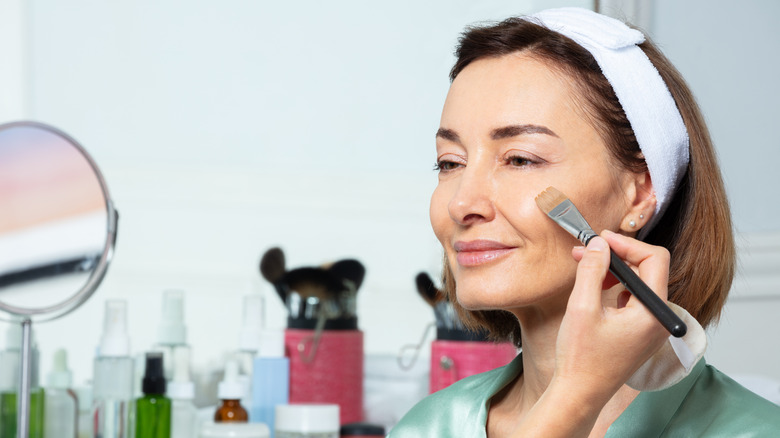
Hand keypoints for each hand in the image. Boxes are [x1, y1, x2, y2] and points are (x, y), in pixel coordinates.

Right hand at [553, 230, 670, 402]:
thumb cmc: (581, 357)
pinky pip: (635, 298)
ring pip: (641, 282)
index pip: (655, 260)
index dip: (627, 244)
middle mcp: (660, 319)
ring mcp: (653, 327)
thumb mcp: (582, 307)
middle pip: (649, 269)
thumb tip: (599, 243)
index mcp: (654, 313)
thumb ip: (593, 270)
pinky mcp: (642, 332)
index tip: (601, 238)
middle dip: (618, 255)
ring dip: (615, 270)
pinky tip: (595, 286)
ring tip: (586, 266)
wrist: (579, 393)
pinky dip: (616, 286)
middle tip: (587, 249)